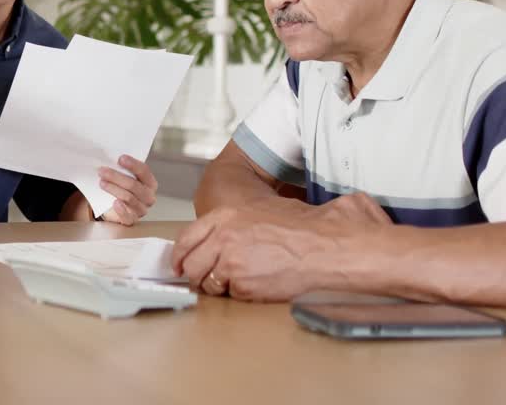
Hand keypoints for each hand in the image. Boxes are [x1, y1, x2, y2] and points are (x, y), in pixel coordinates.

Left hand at [97, 155, 157, 225]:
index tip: (120, 158)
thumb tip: (109, 158)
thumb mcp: (123, 177)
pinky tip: (114, 202)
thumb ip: (121, 169)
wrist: (114, 207)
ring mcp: (141, 209)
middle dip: (116, 177)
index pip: (144, 171)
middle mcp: (149, 197)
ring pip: (129, 197)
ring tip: (101, 182)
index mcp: (150, 183)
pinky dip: (121, 209)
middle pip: (134, 185)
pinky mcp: (132, 220)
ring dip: (113, 189)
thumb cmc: (121, 188)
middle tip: (102, 171)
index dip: (133, 164)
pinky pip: (127, 216)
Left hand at [170, 194, 388, 300]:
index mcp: (225, 215)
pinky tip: (255, 287)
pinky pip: (230, 294)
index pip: (186, 237)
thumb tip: (220, 236)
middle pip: (190, 263)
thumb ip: (234, 223)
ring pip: (206, 282)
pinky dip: (239, 294)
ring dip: (217, 286)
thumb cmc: (305, 228)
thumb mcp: (263, 210)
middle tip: (203, 280)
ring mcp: (230, 262)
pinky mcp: (243, 284)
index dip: (179, 255)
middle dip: (194, 274)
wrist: (327, 247)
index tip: (178, 264)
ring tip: (237, 282)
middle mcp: (223, 237)